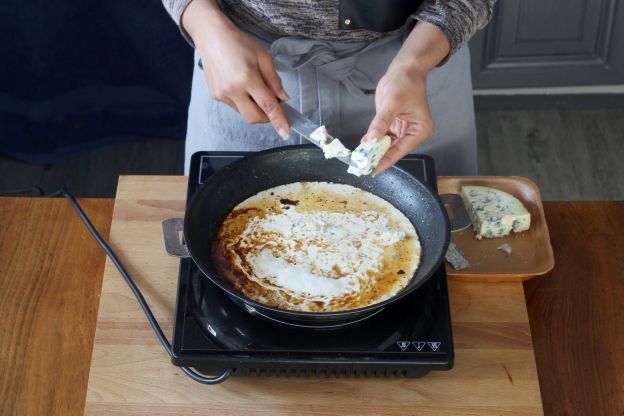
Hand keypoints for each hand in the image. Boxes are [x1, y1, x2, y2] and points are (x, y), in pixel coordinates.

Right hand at [182, 0, 289, 138]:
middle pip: (254, 117)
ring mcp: (222, 94)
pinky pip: (235, 106)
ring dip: (254, 107)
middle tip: (273, 106)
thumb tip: (283, 98)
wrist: (211, 36)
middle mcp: (232, 89)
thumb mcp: (263, 57)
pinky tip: (241, 85)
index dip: (278, 120)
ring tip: (253, 87)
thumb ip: (274, 80)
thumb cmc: (238, 43)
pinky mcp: (216, 96)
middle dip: (266, 117)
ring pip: (244, 113)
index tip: (285, 133)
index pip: (267, 105)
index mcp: (247, 78)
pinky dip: (244, 101)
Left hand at [367, 64, 432, 173]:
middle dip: (378, 157)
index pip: (400, 150)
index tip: (372, 170)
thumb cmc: (404, 83)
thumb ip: (381, 122)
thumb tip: (372, 140)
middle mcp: (413, 133)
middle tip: (362, 166)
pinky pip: (382, 136)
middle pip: (393, 150)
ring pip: (386, 145)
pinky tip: (363, 145)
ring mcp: (403, 130)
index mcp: (419, 130)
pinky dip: (373, 141)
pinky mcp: (393, 125)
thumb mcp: (392, 103)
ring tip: (359, 159)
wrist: (404, 69)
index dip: (385, 161)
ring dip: (374, 150)